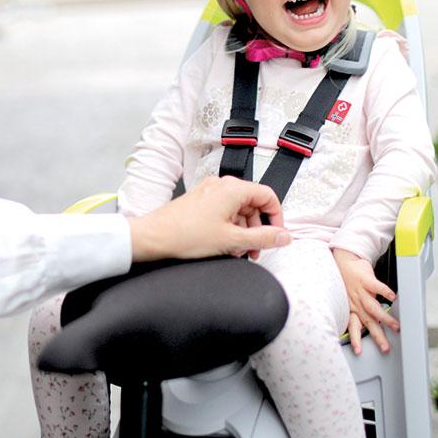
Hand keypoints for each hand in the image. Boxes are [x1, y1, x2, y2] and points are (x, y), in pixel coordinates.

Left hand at [128, 176, 290, 262]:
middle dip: (258, 229)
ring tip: (238, 251)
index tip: (276, 236)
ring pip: (238, 210)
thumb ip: (263, 238)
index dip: (276, 218)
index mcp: (232, 189)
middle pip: (253, 205)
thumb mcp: (232, 240)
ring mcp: (209, 192)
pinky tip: (225, 245)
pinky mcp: (200, 202)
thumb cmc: (185, 235)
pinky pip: (224, 212)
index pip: (268, 196)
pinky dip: (229, 228)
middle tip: (256, 250)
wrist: (153, 237)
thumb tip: (284, 236)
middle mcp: (221, 186)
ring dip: (243, 231)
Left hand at [333, 248, 398, 354]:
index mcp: (351, 307)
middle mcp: (355, 301)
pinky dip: (385, 291)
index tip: (359, 352)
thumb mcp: (348, 298)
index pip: (353, 326)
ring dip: (385, 318)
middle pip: (367, 322)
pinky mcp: (365, 279)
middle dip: (377, 336)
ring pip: (373, 307)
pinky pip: (376, 286)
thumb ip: (357, 311)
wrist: (344, 260)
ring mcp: (360, 291)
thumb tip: (369, 325)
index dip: (355, 339)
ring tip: (396, 327)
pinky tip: (393, 298)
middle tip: (385, 347)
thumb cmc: (347, 281)